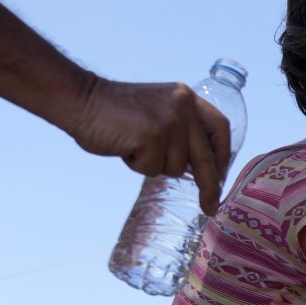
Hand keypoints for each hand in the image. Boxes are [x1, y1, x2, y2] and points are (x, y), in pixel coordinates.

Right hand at [68, 77, 230, 211]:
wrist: (82, 100)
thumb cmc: (116, 113)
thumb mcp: (158, 111)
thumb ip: (179, 130)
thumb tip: (199, 169)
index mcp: (187, 98)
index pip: (220, 128)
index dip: (223, 155)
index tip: (222, 177)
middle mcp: (182, 106)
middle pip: (205, 156)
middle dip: (210, 186)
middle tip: (211, 206)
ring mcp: (168, 121)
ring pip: (175, 167)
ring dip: (154, 165)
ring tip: (134, 145)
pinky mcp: (151, 135)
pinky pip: (152, 169)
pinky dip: (137, 166)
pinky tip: (125, 148)